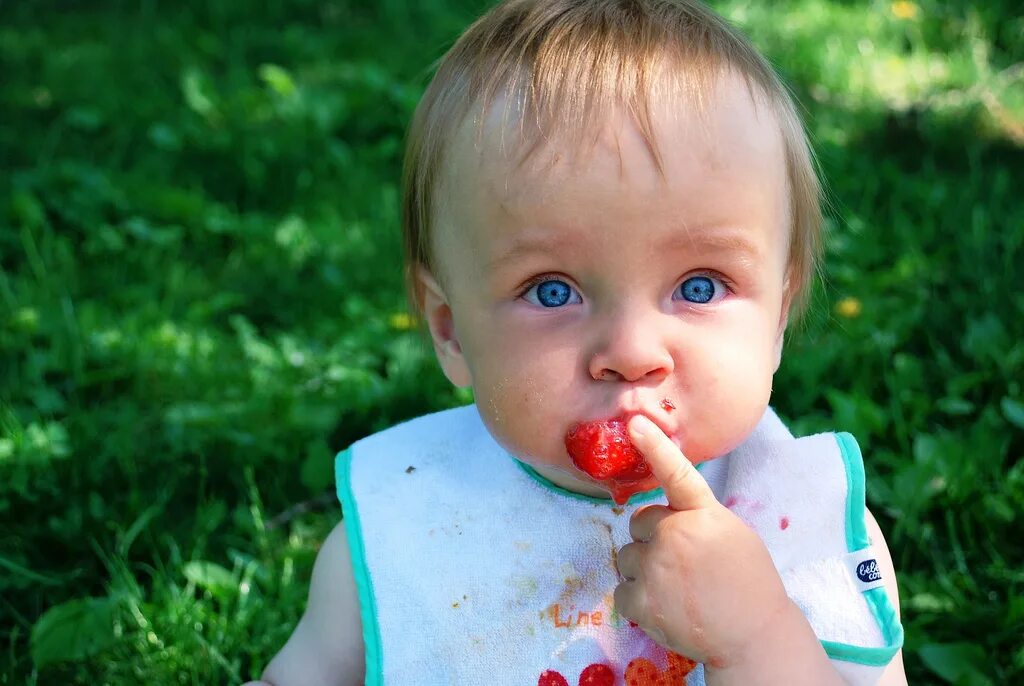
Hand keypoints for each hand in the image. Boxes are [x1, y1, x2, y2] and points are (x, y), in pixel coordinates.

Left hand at [613, 415, 793, 668]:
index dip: (654, 447)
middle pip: (640, 524)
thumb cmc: (747, 583)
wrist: (752, 637)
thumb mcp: (731, 535)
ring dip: (645, 571)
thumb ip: (696, 517)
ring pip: (628, 557)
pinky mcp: (640, 600)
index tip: (634, 423)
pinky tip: (667, 609)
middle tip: (684, 566)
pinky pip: (623, 590)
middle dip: (653, 540)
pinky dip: (639, 602)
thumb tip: (663, 514)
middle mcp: (675, 534)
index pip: (676, 473)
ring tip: (678, 590)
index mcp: (703, 515)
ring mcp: (654, 567)